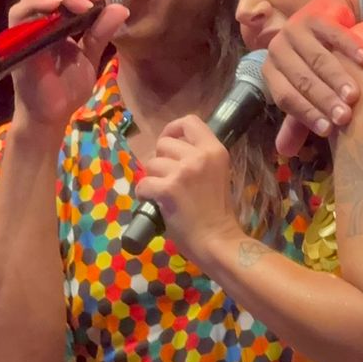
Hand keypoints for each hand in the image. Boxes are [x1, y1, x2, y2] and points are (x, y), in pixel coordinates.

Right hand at [8, 0, 128, 131]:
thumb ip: (101, 32)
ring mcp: (27, 23)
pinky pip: (23, 10)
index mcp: (59, 15)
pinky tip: (59, 4)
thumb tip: (121, 8)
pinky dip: (41, 2)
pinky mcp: (17, 35)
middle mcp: (41, 14)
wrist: (52, 114)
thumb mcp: (91, 55)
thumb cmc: (67, 87)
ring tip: (86, 2)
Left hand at [135, 115, 240, 263]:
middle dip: (160, 159)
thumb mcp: (218, 175)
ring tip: (163, 194)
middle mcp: (199, 156)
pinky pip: (144, 184)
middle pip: (164, 143)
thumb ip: (200, 159)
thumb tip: (172, 153)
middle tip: (168, 178)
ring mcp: (182, 172)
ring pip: (152, 164)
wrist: (218, 241)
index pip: (189, 121)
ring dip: (153, 179)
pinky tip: (155, 204)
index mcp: (215, 150)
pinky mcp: (167, 189)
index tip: (171, 142)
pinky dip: (145, 194)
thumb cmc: (218, 213)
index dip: (174, 129)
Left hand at [263, 0, 362, 156]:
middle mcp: (278, 49)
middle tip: (345, 117)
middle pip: (303, 80)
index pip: (286, 97)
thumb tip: (284, 152)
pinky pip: (335, 33)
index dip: (307, 114)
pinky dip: (352, 47)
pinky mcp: (316, 14)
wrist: (328, 18)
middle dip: (324, 100)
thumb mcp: (306, 90)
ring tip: (355, 96)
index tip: (328, 130)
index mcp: (271, 71)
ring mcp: (296, 29)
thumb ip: (297, 118)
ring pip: (318, 58)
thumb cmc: (316, 61)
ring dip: (337, 78)